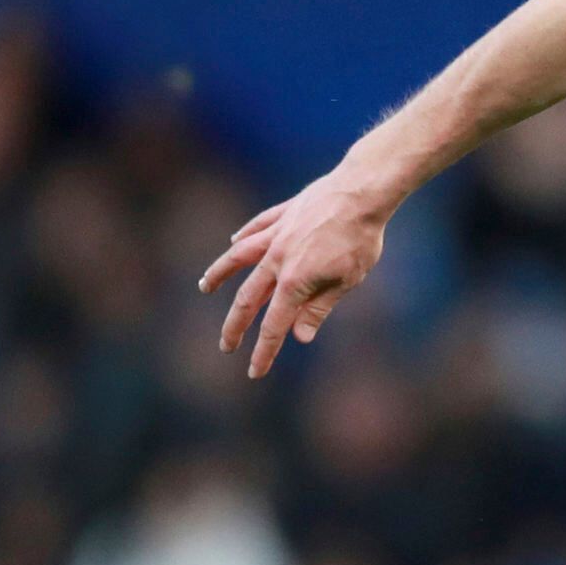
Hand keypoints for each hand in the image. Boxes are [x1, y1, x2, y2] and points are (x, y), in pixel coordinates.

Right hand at [198, 172, 393, 375]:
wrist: (360, 192)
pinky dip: (244, 236)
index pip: (274, 325)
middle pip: (248, 298)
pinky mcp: (283, 214)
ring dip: (220, 273)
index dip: (263, 351)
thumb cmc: (360, 238)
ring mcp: (275, 234)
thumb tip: (299, 336)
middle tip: (225, 346)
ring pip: (238, 257)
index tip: (254, 372)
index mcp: (294, 281)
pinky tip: (235, 241)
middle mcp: (276, 259)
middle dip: (235, 326)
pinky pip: (257, 227)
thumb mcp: (348, 280)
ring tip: (205, 286)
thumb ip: (320, 308)